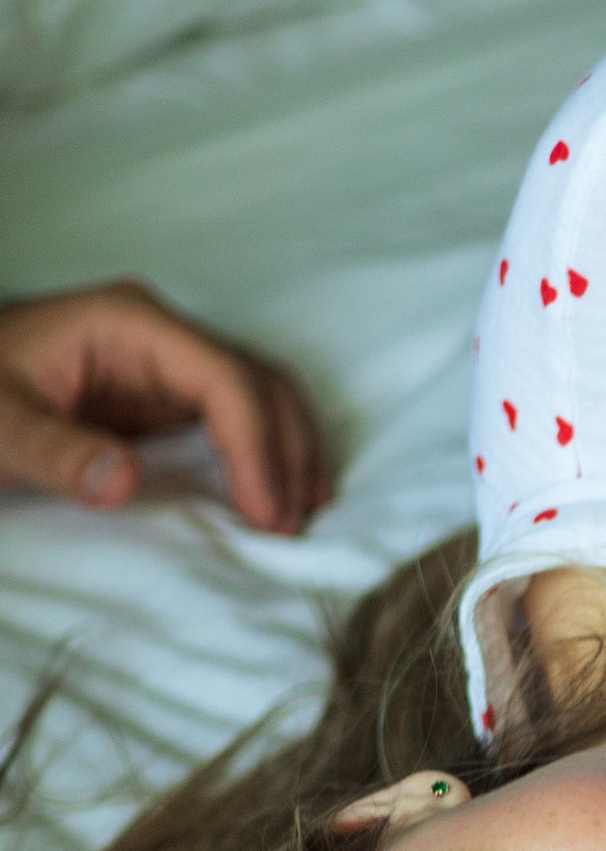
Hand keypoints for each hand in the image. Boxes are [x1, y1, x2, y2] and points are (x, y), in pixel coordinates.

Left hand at [0, 280, 331, 535]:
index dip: (255, 444)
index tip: (264, 512)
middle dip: (288, 451)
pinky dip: (271, 455)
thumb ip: (56, 452)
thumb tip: (125, 483)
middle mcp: (163, 336)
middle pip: (259, 381)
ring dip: (293, 453)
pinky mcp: (169, 396)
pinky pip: (239, 418)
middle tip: (292, 526)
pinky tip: (281, 498)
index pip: (222, 375)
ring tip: (303, 516)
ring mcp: (171, 363)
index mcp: (129, 323)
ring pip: (263, 396)